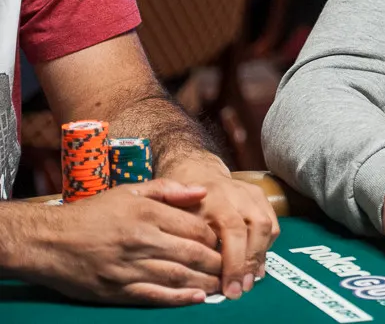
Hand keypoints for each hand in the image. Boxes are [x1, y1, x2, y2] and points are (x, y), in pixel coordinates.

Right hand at [30, 180, 223, 305]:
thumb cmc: (92, 214)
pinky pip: (155, 296)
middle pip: (191, 253)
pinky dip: (179, 298)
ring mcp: (129, 267)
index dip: (215, 237)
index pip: (194, 227)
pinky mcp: (118, 290)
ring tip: (222, 283)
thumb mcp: (129, 191)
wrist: (49, 241)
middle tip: (232, 266)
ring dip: (205, 281)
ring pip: (178, 276)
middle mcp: (141, 240)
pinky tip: (197, 298)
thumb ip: (168, 188)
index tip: (226, 241)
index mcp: (146, 214)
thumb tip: (203, 190)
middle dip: (217, 262)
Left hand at [159, 157, 279, 299]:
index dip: (234, 262)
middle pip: (257, 228)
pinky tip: (255, 262)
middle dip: (251, 262)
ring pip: (269, 226)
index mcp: (214, 198)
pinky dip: (266, 246)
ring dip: (261, 256)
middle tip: (242, 288)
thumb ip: (191, 242)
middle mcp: (238, 193)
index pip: (233, 231)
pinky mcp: (262, 196)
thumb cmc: (181, 202)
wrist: (197, 172)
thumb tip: (206, 274)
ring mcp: (252, 193)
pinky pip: (273, 224)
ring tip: (251, 278)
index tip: (228, 288)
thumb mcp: (176, 218)